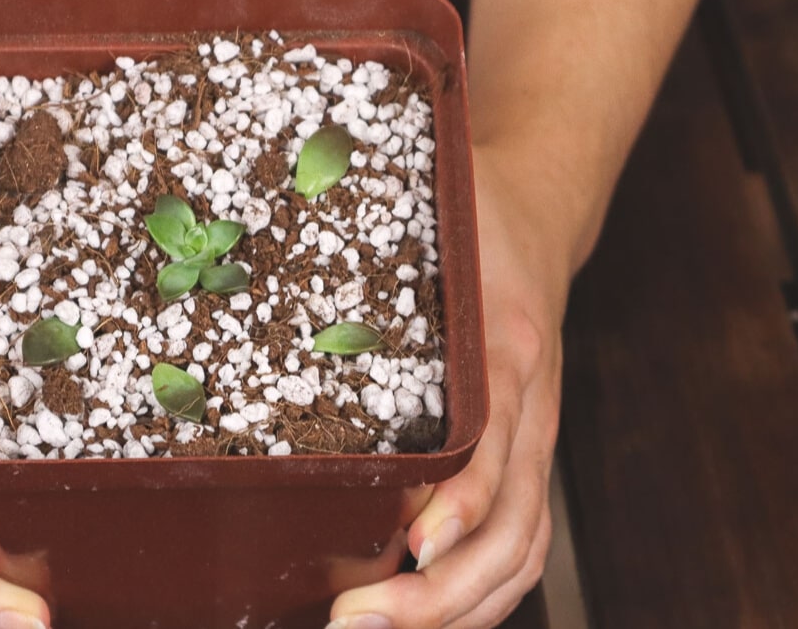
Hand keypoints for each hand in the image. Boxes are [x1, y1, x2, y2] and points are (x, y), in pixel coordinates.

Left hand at [328, 148, 567, 627]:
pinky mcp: (524, 456)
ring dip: (457, 612)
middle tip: (356, 620)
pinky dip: (480, 596)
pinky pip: (520, 542)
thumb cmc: (469, 214)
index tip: (410, 547)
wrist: (537, 211)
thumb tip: (260, 219)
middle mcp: (530, 409)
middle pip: (511, 529)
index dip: (459, 503)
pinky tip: (422, 619)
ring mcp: (534, 439)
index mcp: (505, 351)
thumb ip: (369, 225)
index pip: (495, 446)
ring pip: (521, 552)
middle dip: (440, 594)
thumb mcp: (431, 209)